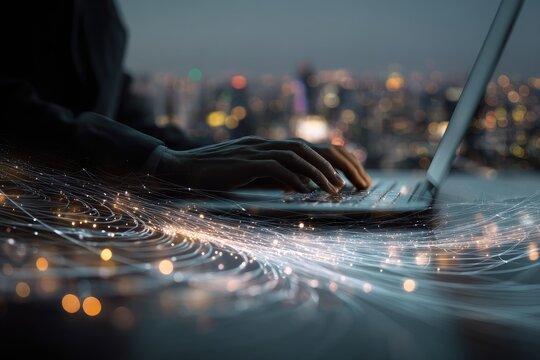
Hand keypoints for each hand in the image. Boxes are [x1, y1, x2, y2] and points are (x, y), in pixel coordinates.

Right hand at [155, 136, 369, 193]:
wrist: (184, 168)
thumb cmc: (218, 174)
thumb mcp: (253, 173)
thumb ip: (276, 176)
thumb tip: (303, 186)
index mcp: (272, 146)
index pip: (314, 148)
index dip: (339, 160)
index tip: (357, 177)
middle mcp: (268, 144)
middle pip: (313, 148)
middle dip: (341, 165)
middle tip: (361, 183)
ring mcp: (256, 151)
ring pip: (297, 155)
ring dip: (321, 173)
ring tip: (337, 190)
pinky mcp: (244, 162)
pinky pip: (275, 166)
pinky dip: (292, 177)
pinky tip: (305, 190)